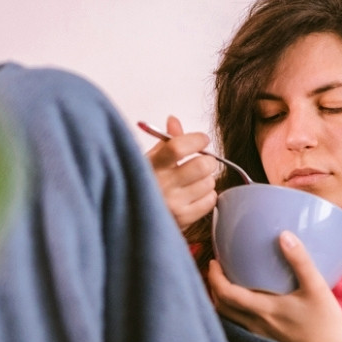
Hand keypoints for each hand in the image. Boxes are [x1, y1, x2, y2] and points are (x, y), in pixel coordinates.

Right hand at [145, 116, 218, 230]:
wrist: (130, 220)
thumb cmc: (144, 184)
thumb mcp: (150, 160)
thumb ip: (165, 141)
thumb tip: (174, 121)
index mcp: (151, 165)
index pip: (178, 147)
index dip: (196, 140)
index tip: (202, 140)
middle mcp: (162, 185)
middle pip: (202, 165)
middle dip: (208, 160)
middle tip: (203, 162)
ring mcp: (173, 204)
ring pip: (209, 182)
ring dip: (206, 180)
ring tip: (192, 182)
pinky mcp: (183, 219)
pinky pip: (211, 200)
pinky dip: (207, 196)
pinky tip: (194, 196)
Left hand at [208, 230, 341, 341]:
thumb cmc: (325, 324)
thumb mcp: (316, 288)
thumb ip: (300, 261)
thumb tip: (284, 235)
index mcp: (263, 309)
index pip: (226, 293)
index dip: (214, 277)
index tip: (213, 262)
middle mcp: (255, 325)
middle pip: (220, 307)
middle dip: (213, 288)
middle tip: (217, 271)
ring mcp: (258, 337)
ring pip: (228, 319)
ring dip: (221, 302)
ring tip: (227, 286)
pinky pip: (238, 328)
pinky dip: (233, 314)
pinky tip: (243, 307)